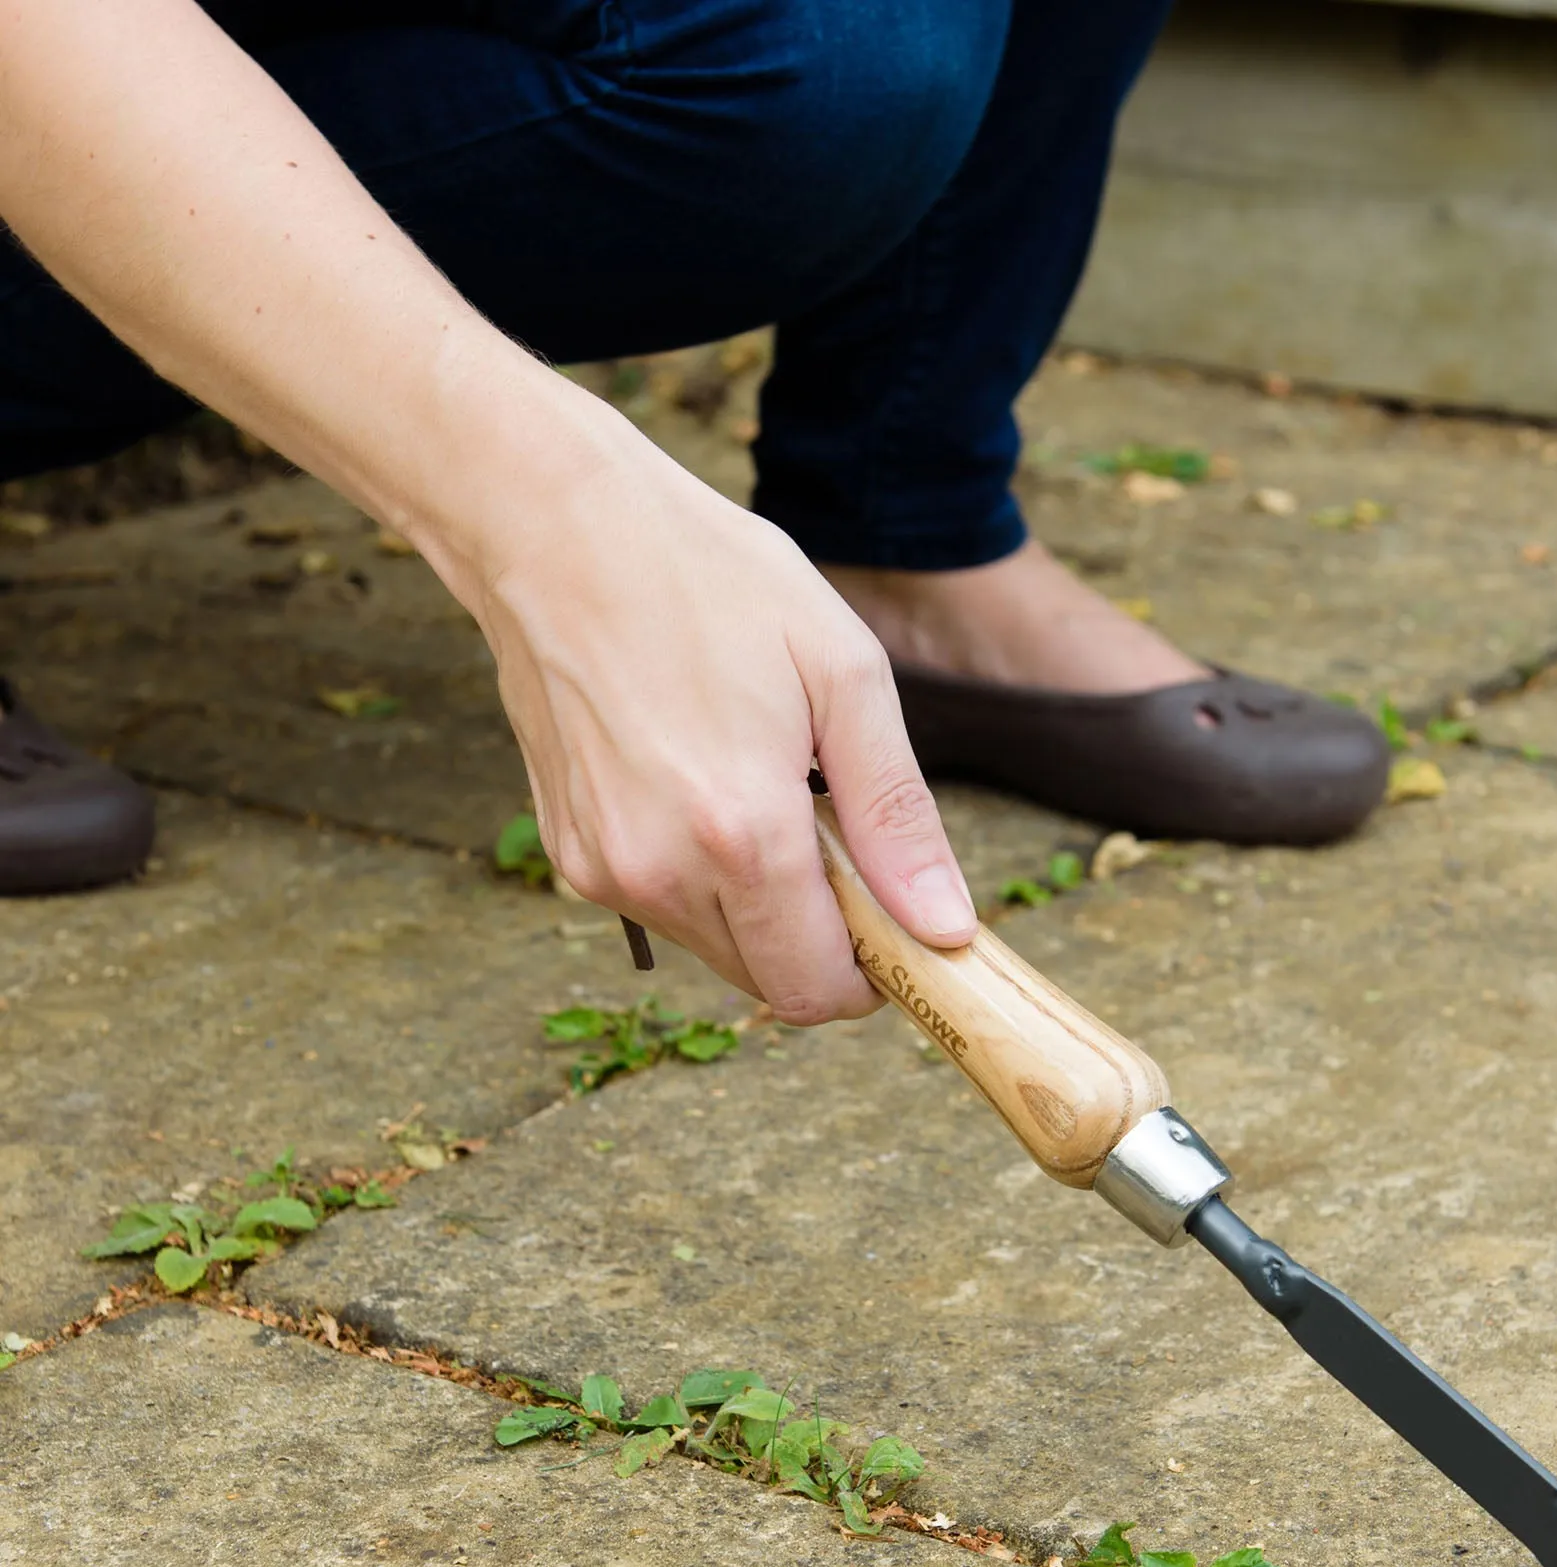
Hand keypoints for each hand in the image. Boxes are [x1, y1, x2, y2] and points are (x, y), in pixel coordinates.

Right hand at [440, 381, 976, 1022]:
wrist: (553, 528)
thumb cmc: (710, 581)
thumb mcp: (843, 676)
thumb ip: (898, 818)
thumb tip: (945, 929)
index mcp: (742, 835)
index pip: (819, 989)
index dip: (874, 973)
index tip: (898, 923)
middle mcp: (661, 872)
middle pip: (771, 982)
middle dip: (823, 939)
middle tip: (838, 838)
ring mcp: (604, 869)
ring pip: (719, 949)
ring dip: (764, 907)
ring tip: (767, 792)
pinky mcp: (570, 854)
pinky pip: (664, 908)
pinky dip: (704, 877)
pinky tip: (704, 783)